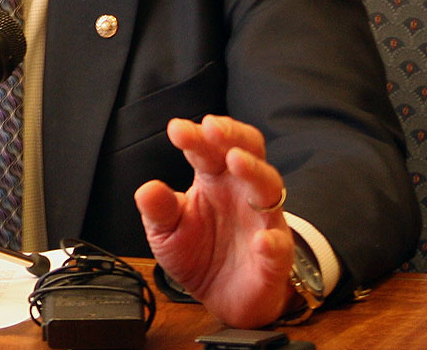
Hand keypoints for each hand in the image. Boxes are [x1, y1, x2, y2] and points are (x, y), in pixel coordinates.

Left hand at [134, 115, 293, 327]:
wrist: (220, 298)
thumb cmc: (196, 253)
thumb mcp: (166, 231)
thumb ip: (158, 210)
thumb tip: (146, 189)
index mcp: (213, 180)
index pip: (209, 149)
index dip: (196, 136)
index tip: (177, 129)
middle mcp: (241, 193)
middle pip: (248, 151)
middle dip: (232, 135)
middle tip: (211, 127)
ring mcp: (262, 221)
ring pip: (268, 187)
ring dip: (254, 171)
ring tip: (236, 160)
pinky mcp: (275, 257)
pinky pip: (279, 246)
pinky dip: (272, 241)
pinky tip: (261, 241)